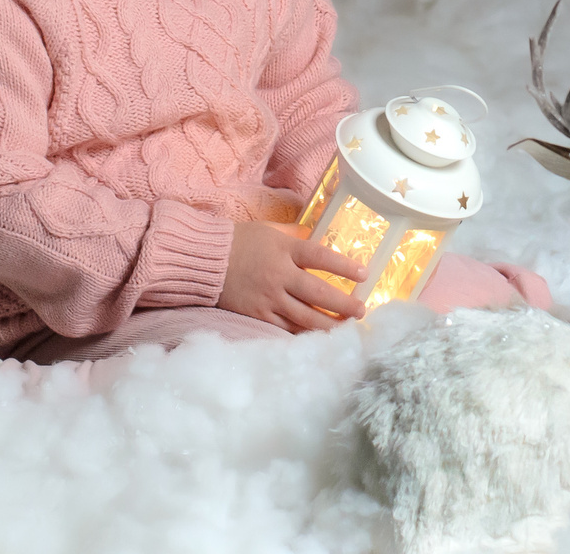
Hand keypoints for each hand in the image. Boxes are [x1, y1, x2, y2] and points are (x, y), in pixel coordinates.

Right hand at [217, 220, 366, 331]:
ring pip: (305, 316)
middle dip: (344, 304)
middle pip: (318, 292)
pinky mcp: (257, 314)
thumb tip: (315, 236)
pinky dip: (303, 333)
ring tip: (346, 329)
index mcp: (284, 249)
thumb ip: (294, 236)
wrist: (204, 259)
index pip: (321, 257)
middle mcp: (279, 274)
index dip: (344, 266)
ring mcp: (269, 297)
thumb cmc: (239, 241)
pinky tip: (317, 337)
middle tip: (361, 311)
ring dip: (329, 324)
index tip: (365, 274)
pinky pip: (285, 328)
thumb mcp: (270, 230)